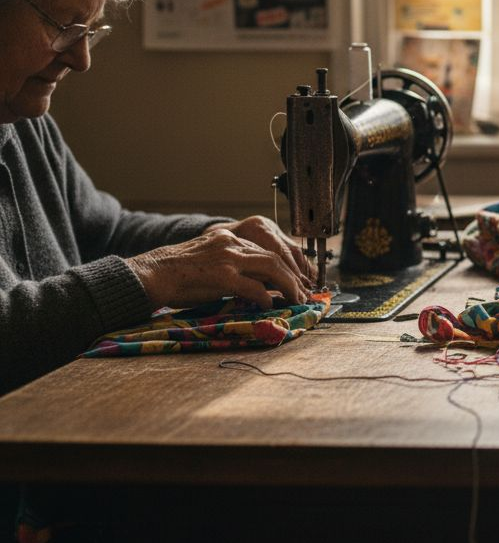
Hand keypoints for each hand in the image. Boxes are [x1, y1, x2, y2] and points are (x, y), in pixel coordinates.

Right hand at [127, 224, 312, 308]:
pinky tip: (270, 305)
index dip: (286, 266)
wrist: (150, 274)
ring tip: (296, 300)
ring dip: (288, 286)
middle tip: (304, 294)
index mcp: (229, 238)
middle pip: (275, 257)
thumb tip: (262, 284)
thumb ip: (235, 266)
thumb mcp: (210, 259)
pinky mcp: (220, 276)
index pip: (267, 249)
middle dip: (294, 277)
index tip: (297, 281)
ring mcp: (226, 258)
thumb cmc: (178, 274)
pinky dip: (266, 297)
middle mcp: (231, 243)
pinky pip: (253, 286)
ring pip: (271, 268)